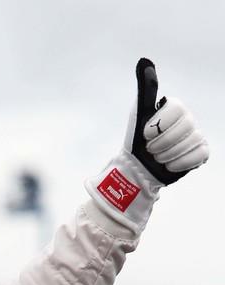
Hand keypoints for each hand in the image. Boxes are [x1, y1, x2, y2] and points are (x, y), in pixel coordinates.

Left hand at [127, 58, 208, 183]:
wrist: (138, 169)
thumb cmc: (137, 141)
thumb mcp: (139, 112)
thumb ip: (146, 88)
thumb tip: (144, 61)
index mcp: (175, 108)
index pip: (177, 108)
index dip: (159, 125)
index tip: (145, 134)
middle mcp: (188, 120)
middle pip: (185, 126)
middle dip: (162, 142)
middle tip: (150, 149)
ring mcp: (196, 136)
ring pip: (191, 142)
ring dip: (168, 154)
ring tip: (158, 157)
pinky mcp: (200, 153)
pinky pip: (199, 155)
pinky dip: (181, 163)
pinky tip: (170, 165)